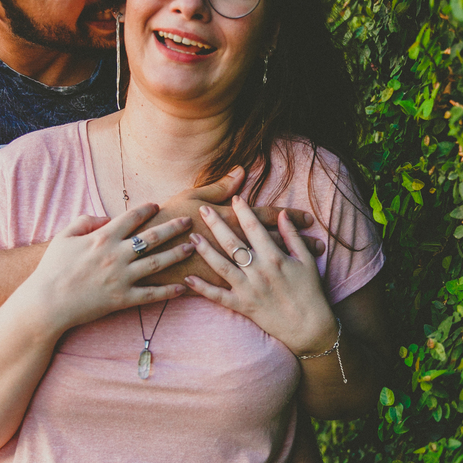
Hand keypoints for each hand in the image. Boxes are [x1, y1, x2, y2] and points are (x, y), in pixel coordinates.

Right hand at [28, 204, 192, 332]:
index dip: (146, 210)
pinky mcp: (122, 298)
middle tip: (189, 220)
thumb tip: (104, 218)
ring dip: (177, 254)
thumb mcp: (63, 237)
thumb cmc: (52, 269)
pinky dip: (168, 291)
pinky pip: (151, 294)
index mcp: (102, 237)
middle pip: (152, 237)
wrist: (46, 303)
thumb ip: (84, 221)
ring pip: (157, 263)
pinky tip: (183, 287)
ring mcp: (122, 277)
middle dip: (173, 227)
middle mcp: (116, 255)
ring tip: (191, 247)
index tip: (157, 206)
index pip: (130, 218)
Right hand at [138, 168, 325, 288]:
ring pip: (265, 264)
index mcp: (229, 219)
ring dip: (289, 264)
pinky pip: (253, 283)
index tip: (309, 218)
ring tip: (311, 264)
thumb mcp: (192, 195)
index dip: (288, 217)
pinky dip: (264, 287)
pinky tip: (279, 290)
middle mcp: (234, 245)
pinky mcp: (218, 284)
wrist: (142, 249)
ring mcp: (229, 266)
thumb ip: (219, 187)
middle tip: (320, 243)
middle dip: (297, 241)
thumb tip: (241, 172)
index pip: (265, 217)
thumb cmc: (166, 217)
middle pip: (273, 241)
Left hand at [185, 196, 338, 355]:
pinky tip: (187, 279)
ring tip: (191, 237)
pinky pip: (219, 297)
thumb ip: (293, 236)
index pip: (255, 228)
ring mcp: (249, 289)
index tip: (234, 198)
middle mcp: (259, 271)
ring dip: (205, 251)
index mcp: (275, 258)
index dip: (243, 211)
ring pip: (222, 266)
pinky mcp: (243, 306)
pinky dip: (202, 289)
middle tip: (203, 209)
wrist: (309, 327)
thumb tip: (283, 215)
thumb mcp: (306, 260)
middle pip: (233, 243)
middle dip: (217, 224)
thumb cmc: (310, 292)